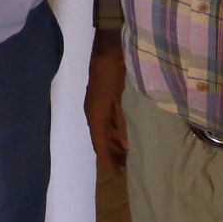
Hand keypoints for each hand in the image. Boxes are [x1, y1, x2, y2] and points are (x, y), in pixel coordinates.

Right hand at [84, 30, 128, 175]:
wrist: (109, 46)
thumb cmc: (115, 72)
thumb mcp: (123, 99)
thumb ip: (124, 122)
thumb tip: (127, 145)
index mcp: (95, 115)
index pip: (99, 144)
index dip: (107, 160)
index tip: (116, 175)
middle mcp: (93, 112)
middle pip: (101, 139)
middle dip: (112, 153)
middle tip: (127, 167)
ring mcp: (97, 104)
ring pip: (105, 129)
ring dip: (115, 142)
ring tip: (129, 153)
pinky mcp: (103, 97)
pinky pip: (108, 120)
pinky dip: (116, 130)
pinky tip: (127, 132)